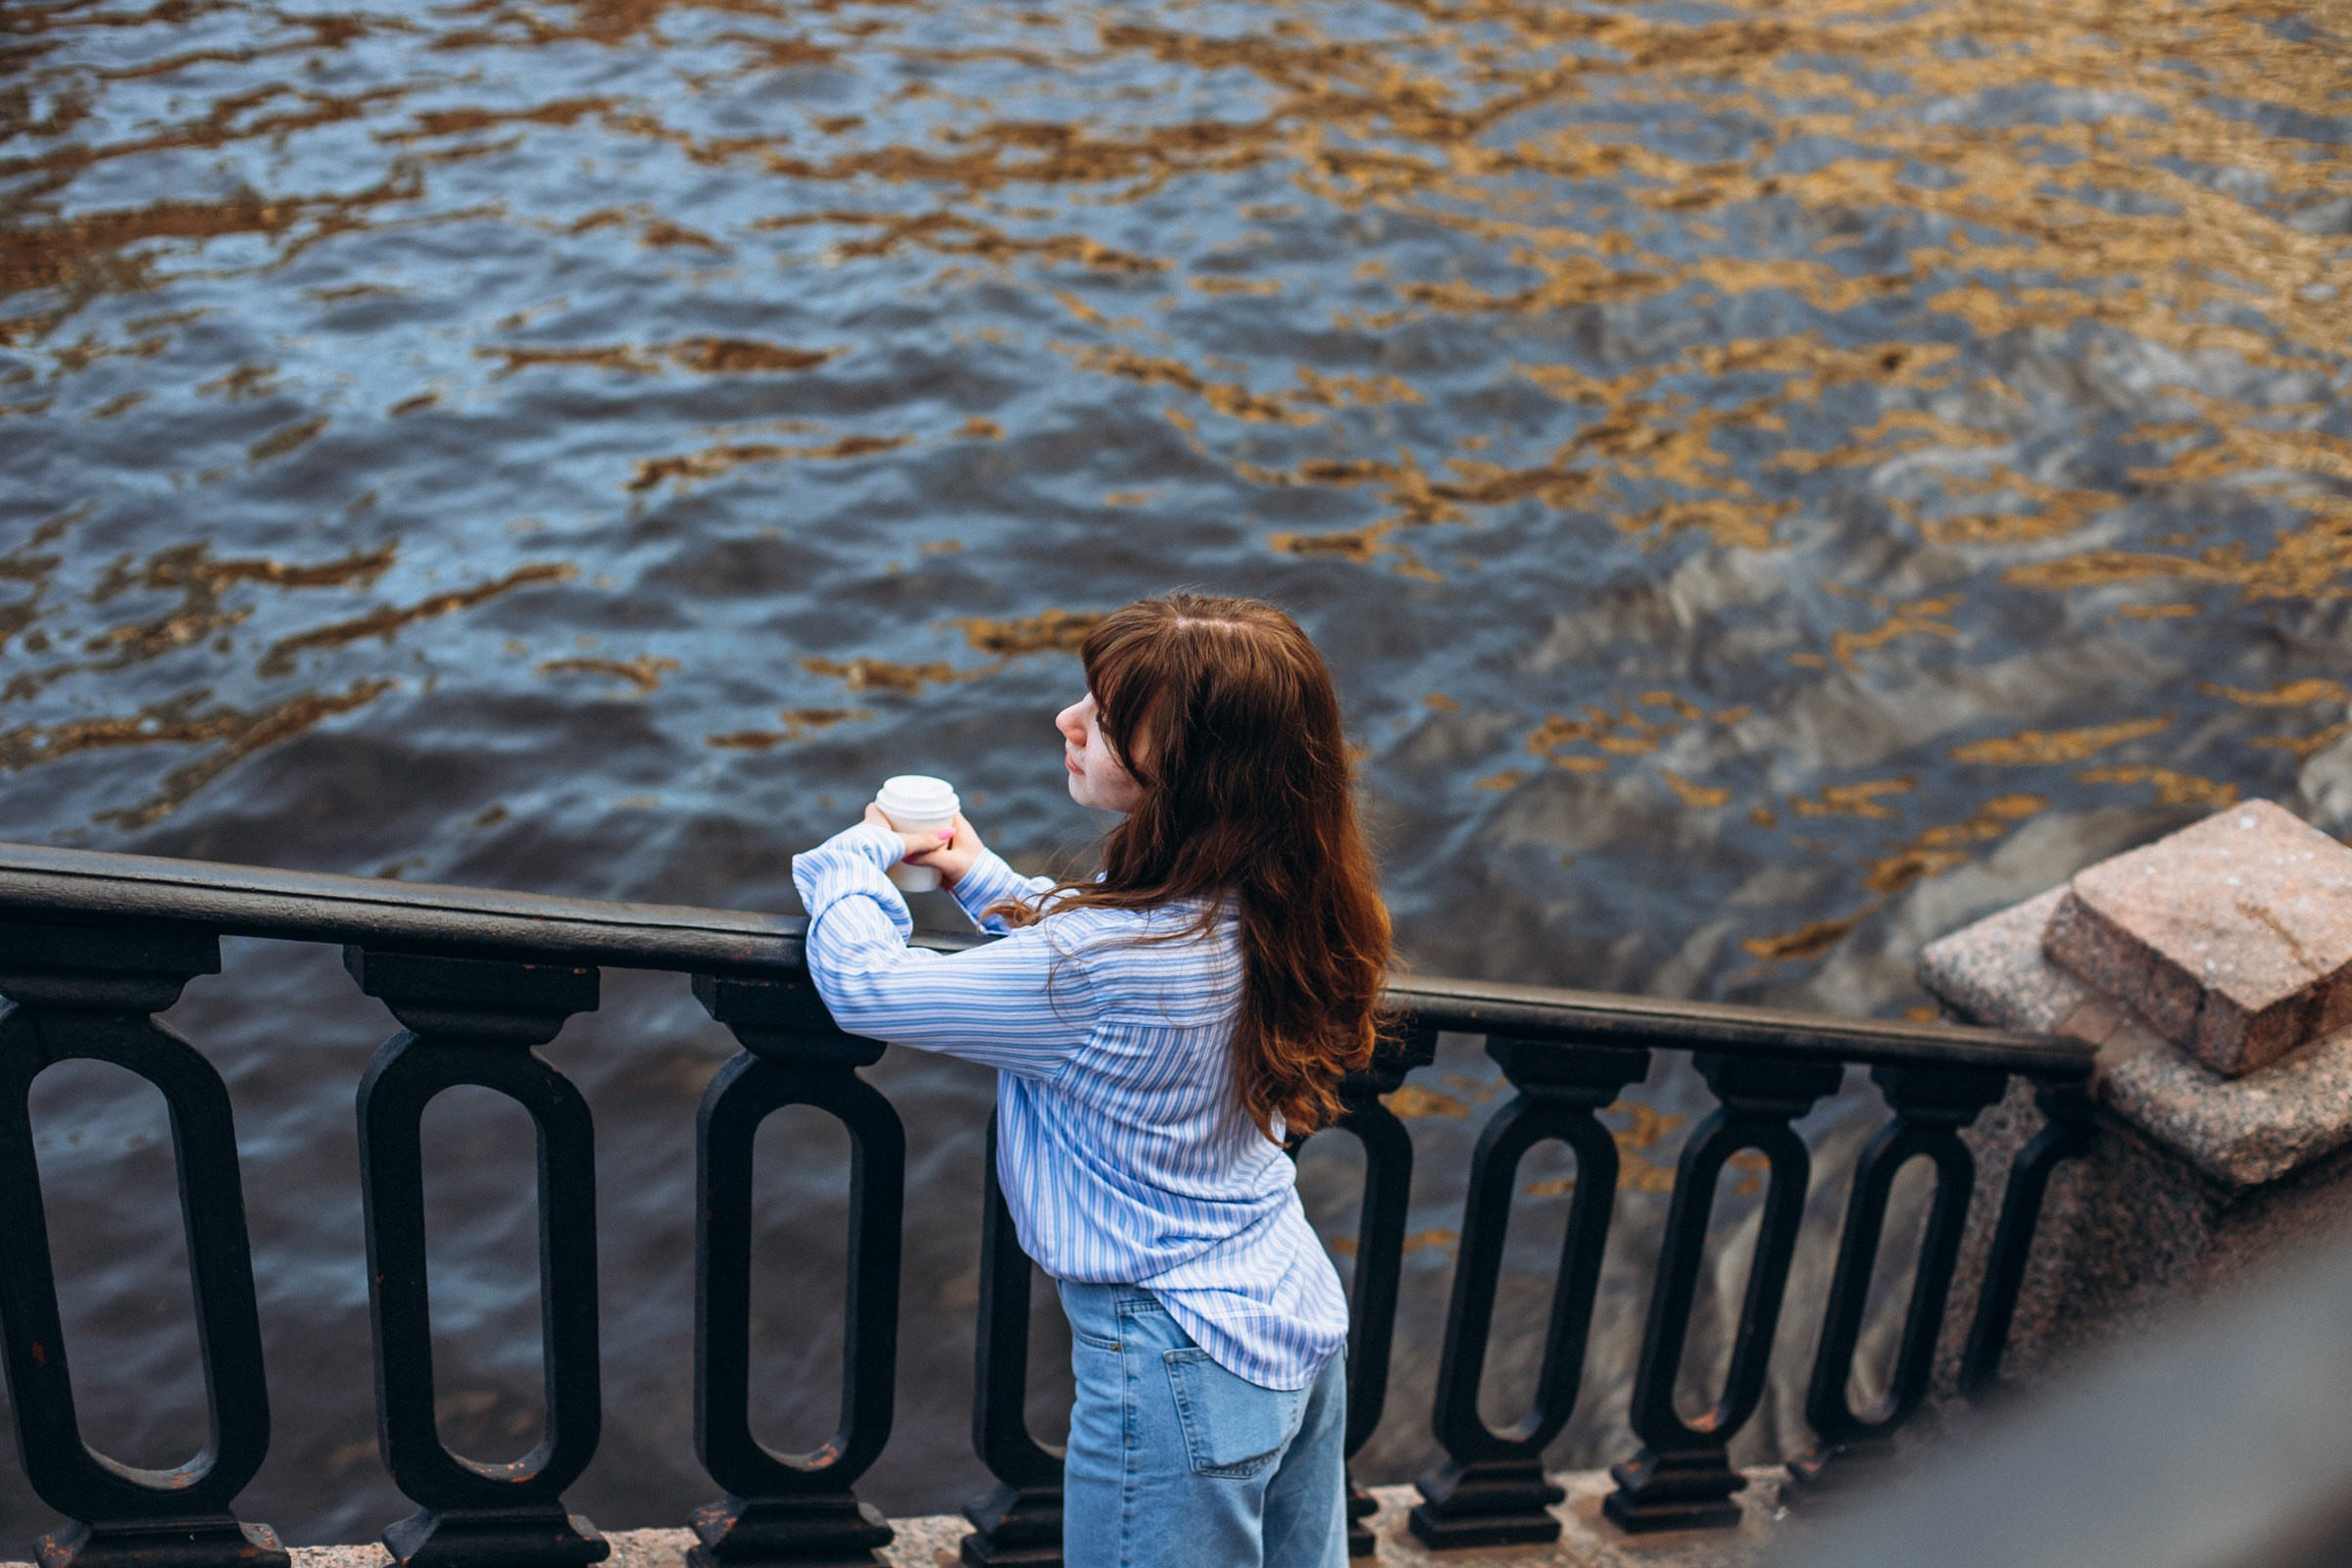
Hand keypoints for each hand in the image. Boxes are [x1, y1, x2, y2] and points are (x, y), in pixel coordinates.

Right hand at [863, 805, 986, 887]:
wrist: (983, 893)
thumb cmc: (975, 872)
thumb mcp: (951, 862)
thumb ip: (930, 857)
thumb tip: (905, 855)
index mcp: (957, 825)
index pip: (938, 806)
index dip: (922, 802)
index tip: (903, 804)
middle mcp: (950, 833)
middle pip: (927, 820)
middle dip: (911, 820)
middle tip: (892, 821)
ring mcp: (944, 846)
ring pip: (924, 836)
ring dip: (911, 836)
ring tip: (892, 835)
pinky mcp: (939, 860)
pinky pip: (924, 851)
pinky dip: (914, 850)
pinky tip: (900, 852)